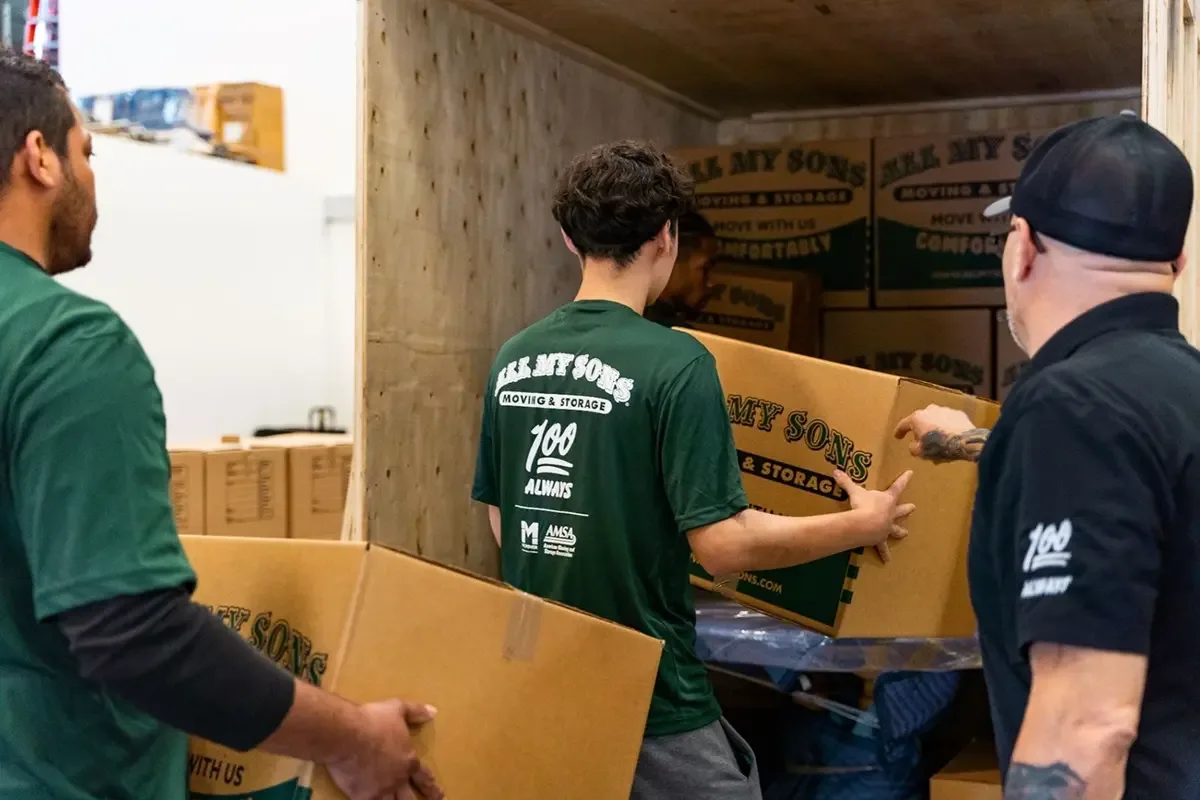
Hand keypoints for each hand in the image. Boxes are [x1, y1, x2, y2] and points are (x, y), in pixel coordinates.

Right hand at [327, 700, 442, 799]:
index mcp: (408, 760)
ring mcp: (380, 790)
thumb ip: (416, 711)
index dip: (431, 786)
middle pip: (410, 798)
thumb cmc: (374, 720)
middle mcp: (397, 779)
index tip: (439, 794)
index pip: (423, 776)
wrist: (348, 735)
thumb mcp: (398, 708)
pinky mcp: (362, 796)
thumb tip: (433, 712)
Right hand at [834, 470, 914, 562]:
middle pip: (901, 511)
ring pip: (896, 529)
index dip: (904, 479)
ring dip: (900, 531)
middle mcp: (891, 514)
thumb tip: (835, 471)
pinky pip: (883, 547)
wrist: (866, 524)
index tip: (911, 473)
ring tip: (905, 534)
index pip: (898, 486)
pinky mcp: (881, 539)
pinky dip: (884, 553)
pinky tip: (887, 560)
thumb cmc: (863, 505)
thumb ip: (846, 481)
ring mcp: (887, 527)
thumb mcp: (854, 491)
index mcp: (887, 500)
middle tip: (913, 507)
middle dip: (907, 509)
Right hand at [894, 404, 977, 461]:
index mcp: (917, 418)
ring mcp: (945, 410)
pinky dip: (948, 428)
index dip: (899, 431)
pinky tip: (951, 438)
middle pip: (921, 421)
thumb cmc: (940, 447)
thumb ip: (912, 448)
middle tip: (923, 442)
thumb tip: (913, 445)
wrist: (965, 442)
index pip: (904, 424)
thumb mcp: (920, 452)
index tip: (897, 436)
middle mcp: (930, 410)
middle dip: (921, 431)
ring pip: (936, 420)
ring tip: (939, 442)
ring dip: (935, 429)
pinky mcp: (959, 414)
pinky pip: (949, 421)